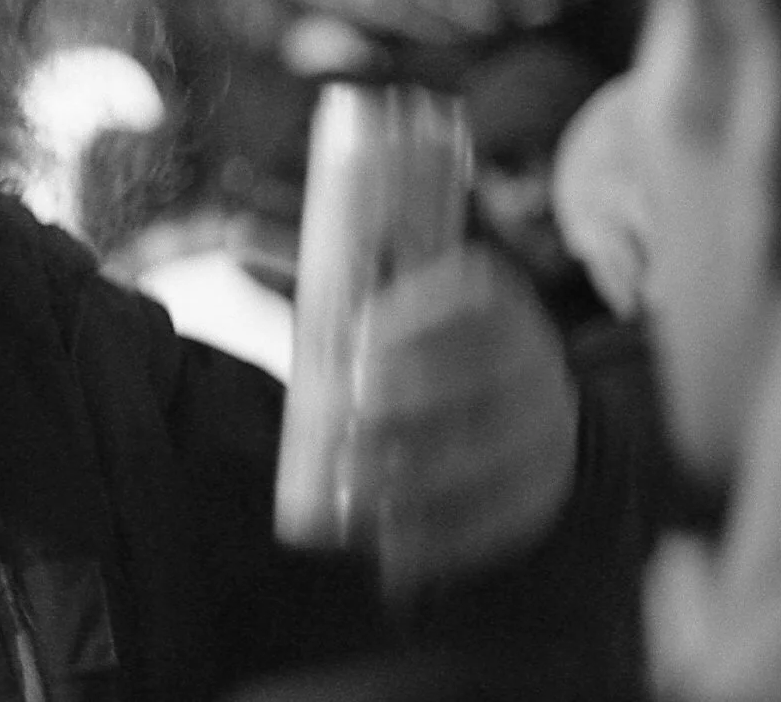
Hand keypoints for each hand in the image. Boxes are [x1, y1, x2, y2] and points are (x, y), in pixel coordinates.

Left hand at [343, 244, 578, 594]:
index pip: (471, 293)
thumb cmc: (418, 342)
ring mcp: (546, 424)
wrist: (515, 404)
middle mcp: (533, 354)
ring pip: (487, 453)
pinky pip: (502, 516)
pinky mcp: (545, 487)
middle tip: (332, 428)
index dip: (415, 317)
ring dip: (415, 477)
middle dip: (400, 405)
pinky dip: (446, 535)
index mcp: (494, 297)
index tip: (351, 343)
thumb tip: (233, 235)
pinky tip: (390, 546)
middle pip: (475, 378)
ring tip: (348, 490)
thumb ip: (313, 272)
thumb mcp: (375, 301)